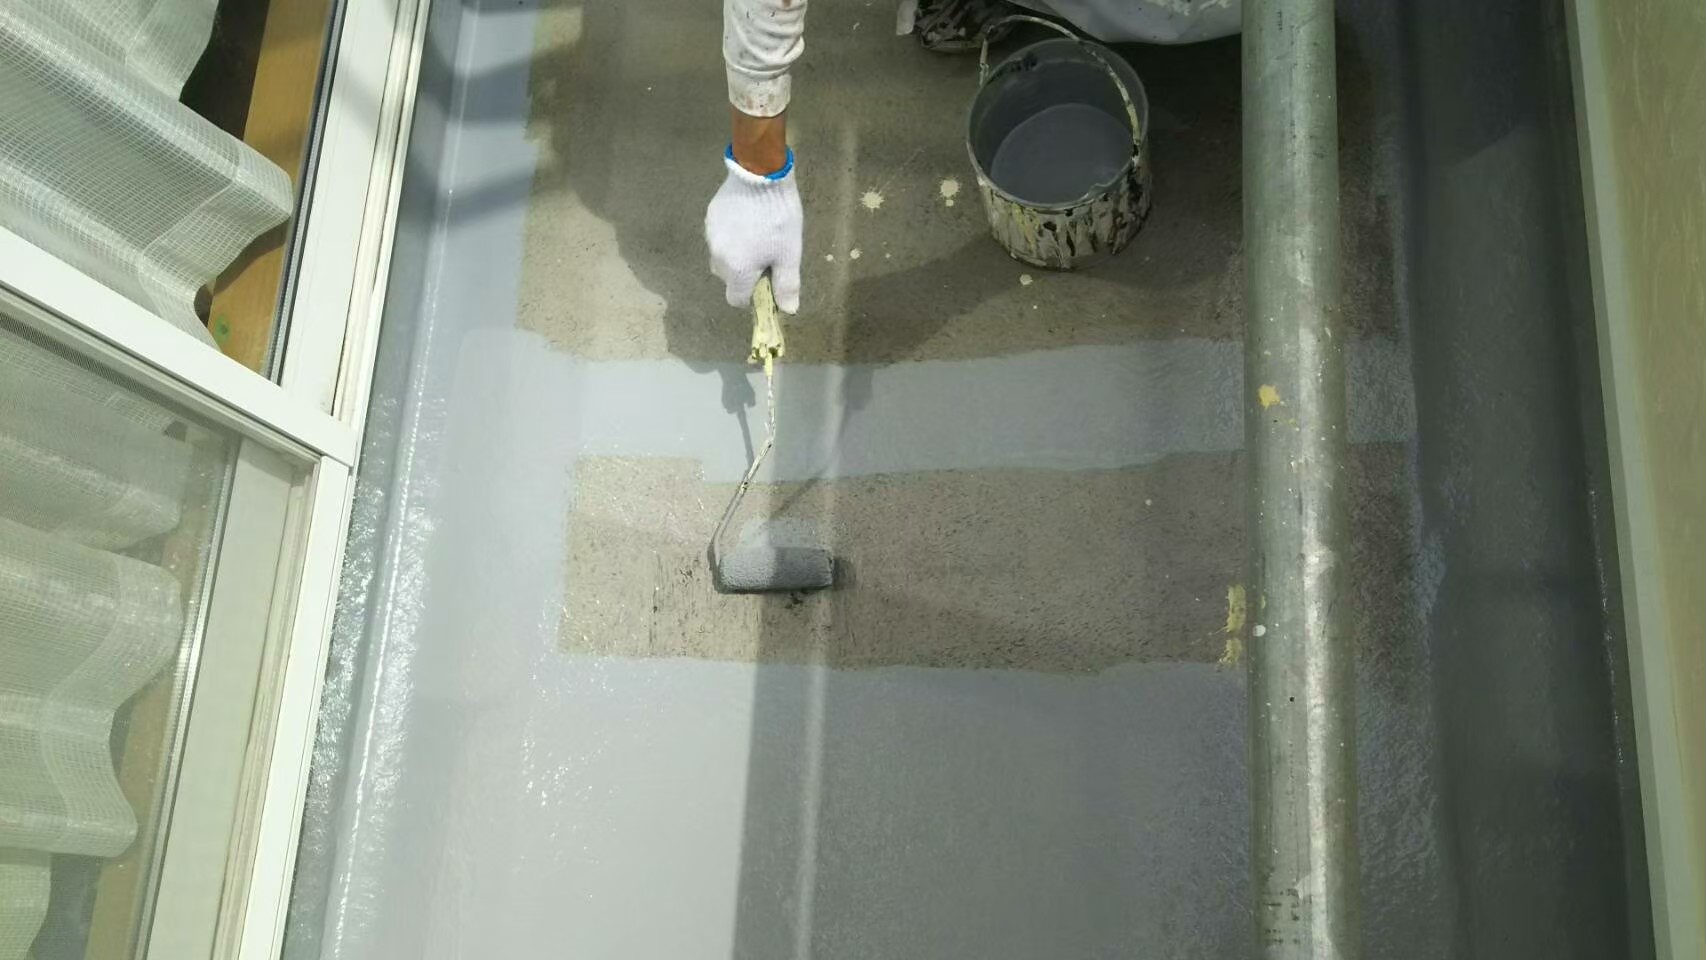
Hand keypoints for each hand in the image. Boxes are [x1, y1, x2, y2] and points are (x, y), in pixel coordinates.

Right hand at [705, 149, 803, 313]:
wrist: (760, 173)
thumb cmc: (778, 217)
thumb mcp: (789, 253)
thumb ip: (786, 285)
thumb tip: (788, 310)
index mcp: (736, 270)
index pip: (737, 299)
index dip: (752, 296)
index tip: (766, 281)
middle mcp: (717, 257)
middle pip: (728, 278)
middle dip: (744, 273)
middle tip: (766, 253)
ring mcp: (710, 235)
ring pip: (722, 256)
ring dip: (736, 253)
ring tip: (757, 233)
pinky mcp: (709, 216)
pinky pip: (719, 236)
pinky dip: (730, 235)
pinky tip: (747, 219)